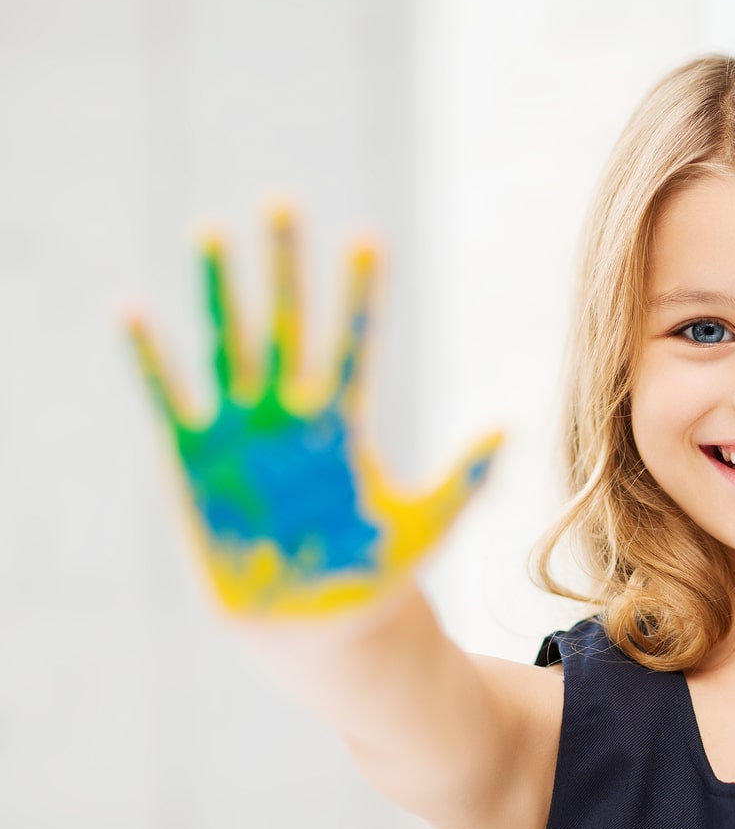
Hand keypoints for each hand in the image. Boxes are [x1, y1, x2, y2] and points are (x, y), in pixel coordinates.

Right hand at [126, 210, 501, 616]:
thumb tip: (507, 427)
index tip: (368, 238)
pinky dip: (151, 359)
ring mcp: (240, 435)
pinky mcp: (194, 462)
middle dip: (285, 266)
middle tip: (283, 199)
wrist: (317, 629)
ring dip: (220, 291)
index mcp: (343, 426)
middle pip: (288, 326)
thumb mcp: (430, 526)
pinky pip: (169, 400)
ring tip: (212, 230)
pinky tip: (132, 311)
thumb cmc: (375, 575)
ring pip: (228, 346)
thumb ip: (466, 479)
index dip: (359, 294)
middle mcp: (289, 418)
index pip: (352, 343)